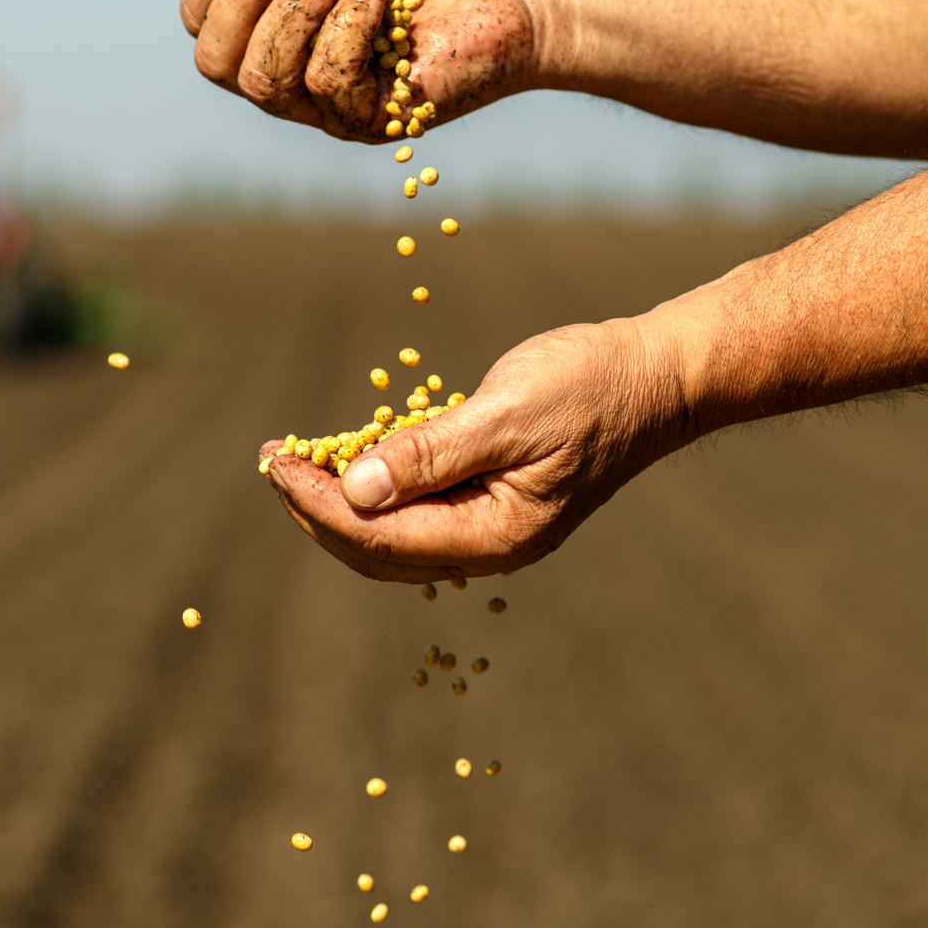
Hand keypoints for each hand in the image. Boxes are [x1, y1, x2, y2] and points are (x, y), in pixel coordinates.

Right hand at [165, 0, 552, 141]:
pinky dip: (346, 31)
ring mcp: (326, 105)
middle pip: (213, 62)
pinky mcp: (368, 122)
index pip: (200, 26)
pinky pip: (322, 85)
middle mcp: (291, 73)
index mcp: (275, 27)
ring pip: (260, 81)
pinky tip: (381, 6)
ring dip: (296, 13)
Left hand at [259, 317, 689, 581]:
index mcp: (496, 536)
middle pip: (378, 549)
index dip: (318, 503)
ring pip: (393, 535)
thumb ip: (430, 455)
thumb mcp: (508, 414)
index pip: (381, 537)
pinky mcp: (492, 501)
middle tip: (271, 462)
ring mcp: (491, 528)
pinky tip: (350, 457)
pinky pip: (419, 510)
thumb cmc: (591, 386)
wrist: (657, 378)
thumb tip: (355, 491)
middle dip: (317, 508)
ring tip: (295, 462)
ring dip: (339, 501)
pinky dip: (376, 487)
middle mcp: (490, 546)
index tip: (274, 465)